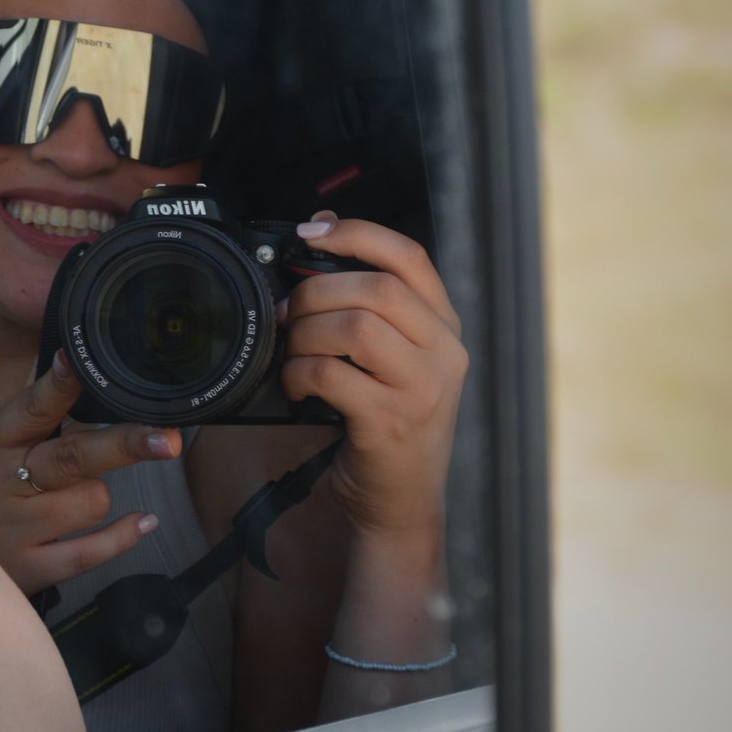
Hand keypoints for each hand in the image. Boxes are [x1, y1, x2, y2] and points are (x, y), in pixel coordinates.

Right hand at [0, 352, 182, 593]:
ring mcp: (14, 528)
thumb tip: (73, 373)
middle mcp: (2, 481)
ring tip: (78, 499)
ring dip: (99, 497)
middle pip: (74, 457)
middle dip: (125, 445)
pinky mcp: (26, 568)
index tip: (79, 361)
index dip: (58, 384)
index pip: (29, 407)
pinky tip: (141, 523)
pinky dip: (121, 538)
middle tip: (166, 438)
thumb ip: (23, 422)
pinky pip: (88, 552)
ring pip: (90, 502)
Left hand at [279, 213, 467, 538]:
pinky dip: (298, 375)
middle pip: (376, 288)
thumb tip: (320, 230)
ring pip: (354, 326)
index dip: (356, 233)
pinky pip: (330, 375)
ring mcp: (422, 390)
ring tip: (295, 354)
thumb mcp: (391, 358)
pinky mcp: (390, 423)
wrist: (400, 502)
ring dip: (306, 334)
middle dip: (314, 292)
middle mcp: (444, 354)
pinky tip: (297, 388)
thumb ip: (367, 302)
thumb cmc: (387, 421)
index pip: (409, 257)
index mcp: (443, 327)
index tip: (310, 232)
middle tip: (288, 314)